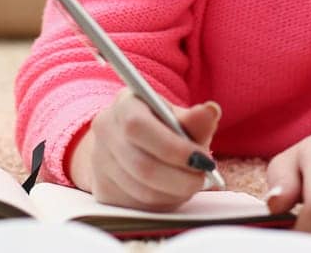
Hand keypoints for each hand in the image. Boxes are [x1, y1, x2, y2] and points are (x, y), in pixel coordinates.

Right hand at [67, 88, 221, 211]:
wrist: (129, 142)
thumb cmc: (161, 127)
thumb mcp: (179, 118)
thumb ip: (196, 120)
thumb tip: (210, 111)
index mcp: (124, 105)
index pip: (138, 127)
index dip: (173, 148)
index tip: (204, 160)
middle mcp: (105, 131)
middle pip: (142, 165)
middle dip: (180, 178)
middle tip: (203, 178)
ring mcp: (99, 163)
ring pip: (141, 190)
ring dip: (174, 192)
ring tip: (191, 184)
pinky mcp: (103, 190)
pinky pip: (137, 205)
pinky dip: (163, 203)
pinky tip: (173, 192)